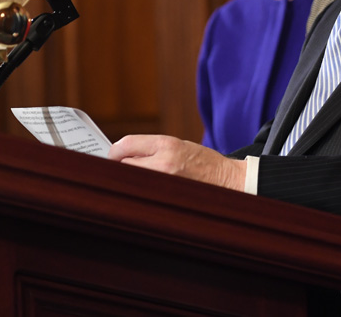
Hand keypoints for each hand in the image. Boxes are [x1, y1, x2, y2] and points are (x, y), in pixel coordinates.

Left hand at [108, 134, 246, 190]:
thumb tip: (121, 154)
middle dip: (121, 165)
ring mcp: (163, 182)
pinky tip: (146, 190)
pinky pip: (141, 193)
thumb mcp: (178, 144)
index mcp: (166, 144)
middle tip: (125, 168)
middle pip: (123, 163)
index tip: (115, 155)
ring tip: (138, 179)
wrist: (226, 180)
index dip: (116, 150)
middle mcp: (162, 163)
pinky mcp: (165, 196)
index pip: (125, 144)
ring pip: (130, 179)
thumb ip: (151, 147)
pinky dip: (139, 191)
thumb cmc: (202, 161)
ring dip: (129, 179)